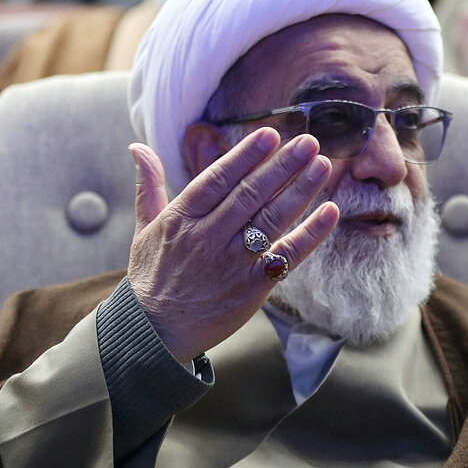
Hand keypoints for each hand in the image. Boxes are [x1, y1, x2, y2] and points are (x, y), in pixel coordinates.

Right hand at [126, 128, 339, 363]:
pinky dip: (311, 234)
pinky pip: (287, 255)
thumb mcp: (144, 228)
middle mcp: (207, 238)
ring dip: (300, 190)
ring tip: (321, 166)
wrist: (155, 333)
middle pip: (250, 194)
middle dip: (281, 165)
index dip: (245, 156)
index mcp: (181, 219)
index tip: (269, 134)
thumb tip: (138, 147)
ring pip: (271, 220)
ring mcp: (232, 264)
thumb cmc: (152, 276)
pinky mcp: (252, 288)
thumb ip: (148, 186)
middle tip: (308, 142)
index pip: (217, 179)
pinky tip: (330, 212)